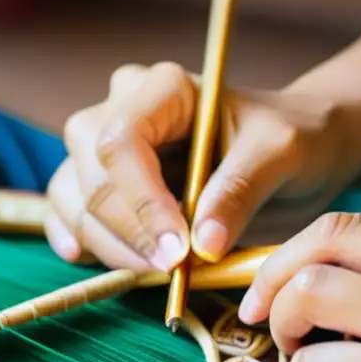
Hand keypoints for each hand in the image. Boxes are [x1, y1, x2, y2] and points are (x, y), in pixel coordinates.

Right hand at [44, 62, 356, 271]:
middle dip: (127, 231)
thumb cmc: (292, 140)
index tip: (178, 252)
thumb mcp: (282, 154)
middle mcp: (120, 109)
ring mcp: (102, 147)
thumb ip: (241, 191)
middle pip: (90, 173)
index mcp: (162, 88)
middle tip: (173, 272)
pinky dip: (82, 243)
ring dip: (108, 246)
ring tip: (158, 273)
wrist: (291, 155)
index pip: (121, 140)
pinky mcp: (98, 184)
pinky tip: (99, 261)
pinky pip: (68, 214)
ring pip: (72, 198)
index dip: (141, 202)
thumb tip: (203, 245)